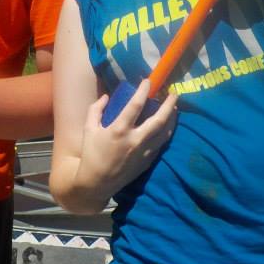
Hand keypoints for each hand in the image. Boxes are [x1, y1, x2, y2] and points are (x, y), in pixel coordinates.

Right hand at [78, 80, 177, 194]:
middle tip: (174, 93)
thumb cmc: (91, 154)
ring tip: (175, 107)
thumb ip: (96, 109)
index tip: (148, 81)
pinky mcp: (147, 161)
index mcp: (119, 130)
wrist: (97, 182)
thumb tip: (107, 96)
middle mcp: (135, 140)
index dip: (143, 91)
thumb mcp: (88, 129)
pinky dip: (166, 133)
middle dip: (168, 104)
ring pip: (164, 132)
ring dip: (171, 118)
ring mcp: (143, 152)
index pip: (135, 105)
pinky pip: (160, 144)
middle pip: (158, 119)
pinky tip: (168, 126)